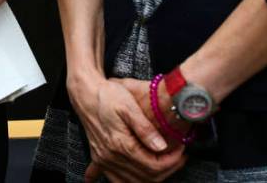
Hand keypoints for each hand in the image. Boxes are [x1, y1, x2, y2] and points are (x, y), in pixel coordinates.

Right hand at [66, 71, 185, 182]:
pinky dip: (120, 182)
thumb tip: (161, 147)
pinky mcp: (98, 156)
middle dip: (166, 169)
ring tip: (162, 166)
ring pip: (131, 182)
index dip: (171, 161)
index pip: (153, 166)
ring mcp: (103, 158)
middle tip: (177, 158)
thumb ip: (145, 129)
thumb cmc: (107, 95)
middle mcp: (110, 156)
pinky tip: (124, 181)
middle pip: (145, 177)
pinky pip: (109, 178)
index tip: (181, 152)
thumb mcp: (129, 106)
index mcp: (120, 144)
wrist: (85, 93)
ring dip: (149, 178)